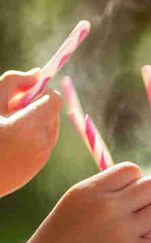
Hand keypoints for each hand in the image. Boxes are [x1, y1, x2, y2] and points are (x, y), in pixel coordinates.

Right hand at [0, 70, 62, 196]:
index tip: (19, 95)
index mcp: (31, 125)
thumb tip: (37, 74)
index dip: (38, 92)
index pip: (54, 98)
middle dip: (32, 107)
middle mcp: (42, 142)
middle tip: (6, 111)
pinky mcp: (35, 168)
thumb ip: (13, 82)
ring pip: (46, 128)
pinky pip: (40, 144)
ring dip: (30, 122)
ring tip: (3, 128)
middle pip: (50, 112)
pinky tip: (4, 143)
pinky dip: (27, 138)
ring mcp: (41, 158)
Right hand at [12, 164, 150, 242]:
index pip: (132, 170)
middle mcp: (106, 205)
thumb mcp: (74, 205)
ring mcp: (119, 229)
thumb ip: (103, 194)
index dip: (137, 184)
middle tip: (145, 217)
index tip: (133, 200)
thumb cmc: (58, 242)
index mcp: (90, 190)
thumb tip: (142, 188)